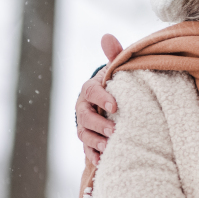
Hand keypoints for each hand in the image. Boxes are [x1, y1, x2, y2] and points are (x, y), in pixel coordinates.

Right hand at [76, 34, 122, 166]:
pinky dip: (93, 156)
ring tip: (110, 146)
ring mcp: (83, 125)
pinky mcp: (88, 140)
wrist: (110, 102)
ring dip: (96, 141)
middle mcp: (82, 107)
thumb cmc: (116, 83)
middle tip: (115, 130)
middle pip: (85, 117)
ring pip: (84, 135)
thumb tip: (107, 36)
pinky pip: (87, 150)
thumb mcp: (116, 69)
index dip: (101, 98)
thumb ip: (114, 55)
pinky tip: (102, 161)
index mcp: (90, 89)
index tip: (116, 105)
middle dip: (99, 124)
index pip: (91, 92)